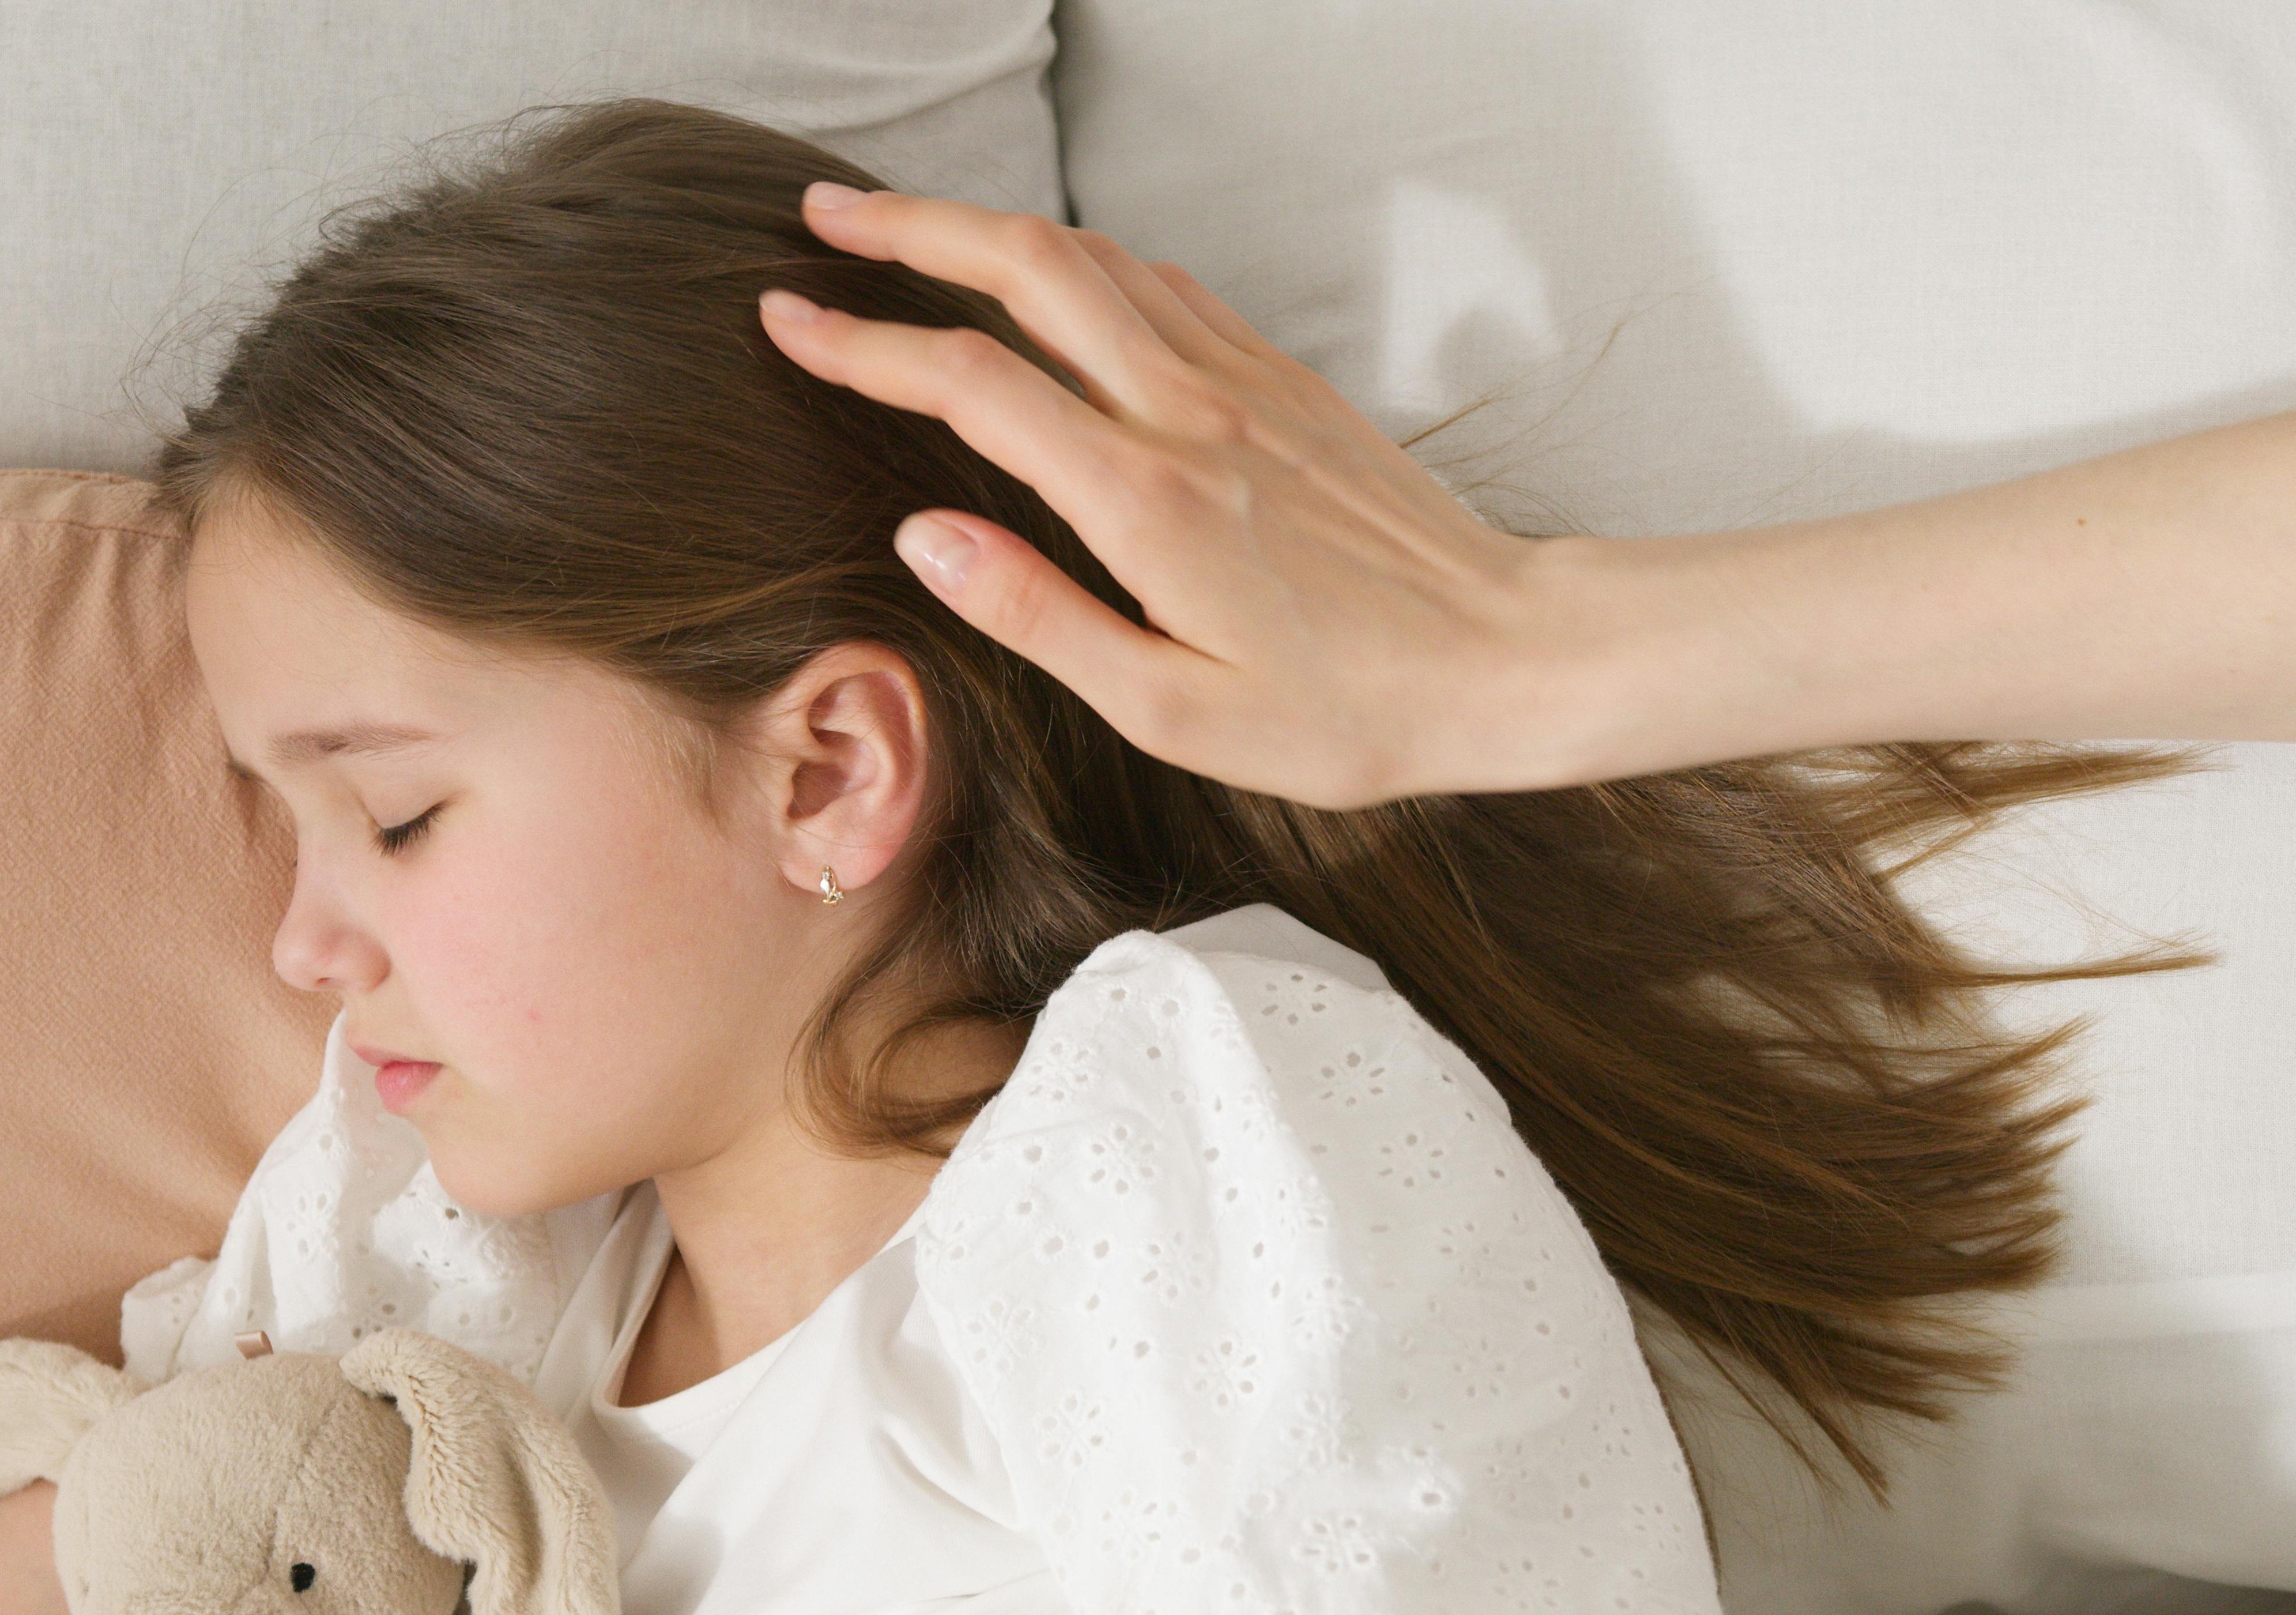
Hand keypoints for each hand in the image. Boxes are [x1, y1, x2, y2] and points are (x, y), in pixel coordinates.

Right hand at [760, 182, 1609, 808]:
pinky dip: (1088, 259)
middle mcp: (1189, 413)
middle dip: (912, 231)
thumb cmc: (1345, 712)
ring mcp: (1244, 383)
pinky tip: (1054, 270)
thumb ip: (1040, 616)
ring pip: (1097, 258)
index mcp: (1144, 500)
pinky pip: (1167, 287)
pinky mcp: (1286, 381)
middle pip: (1027, 269)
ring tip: (909, 228)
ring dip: (991, 229)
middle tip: (821, 221)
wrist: (1507, 657)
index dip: (864, 344)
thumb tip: (926, 539)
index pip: (970, 385)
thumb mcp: (1174, 710)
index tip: (787, 322)